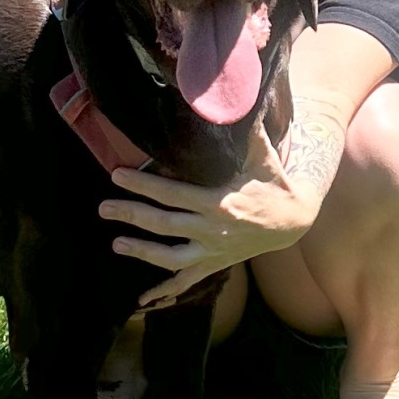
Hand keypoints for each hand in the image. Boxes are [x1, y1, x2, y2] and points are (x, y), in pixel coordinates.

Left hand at [97, 123, 322, 306]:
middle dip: (132, 215)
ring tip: (115, 244)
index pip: (173, 193)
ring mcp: (213, 251)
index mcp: (219, 203)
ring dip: (142, 252)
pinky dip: (165, 291)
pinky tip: (141, 300)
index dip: (143, 185)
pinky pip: (187, 281)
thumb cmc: (273, 183)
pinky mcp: (215, 264)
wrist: (295, 221)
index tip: (116, 175)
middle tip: (103, 208)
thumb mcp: (263, 157)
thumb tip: (236, 99)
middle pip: (164, 225)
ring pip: (171, 257)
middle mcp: (213, 230)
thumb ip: (248, 132)